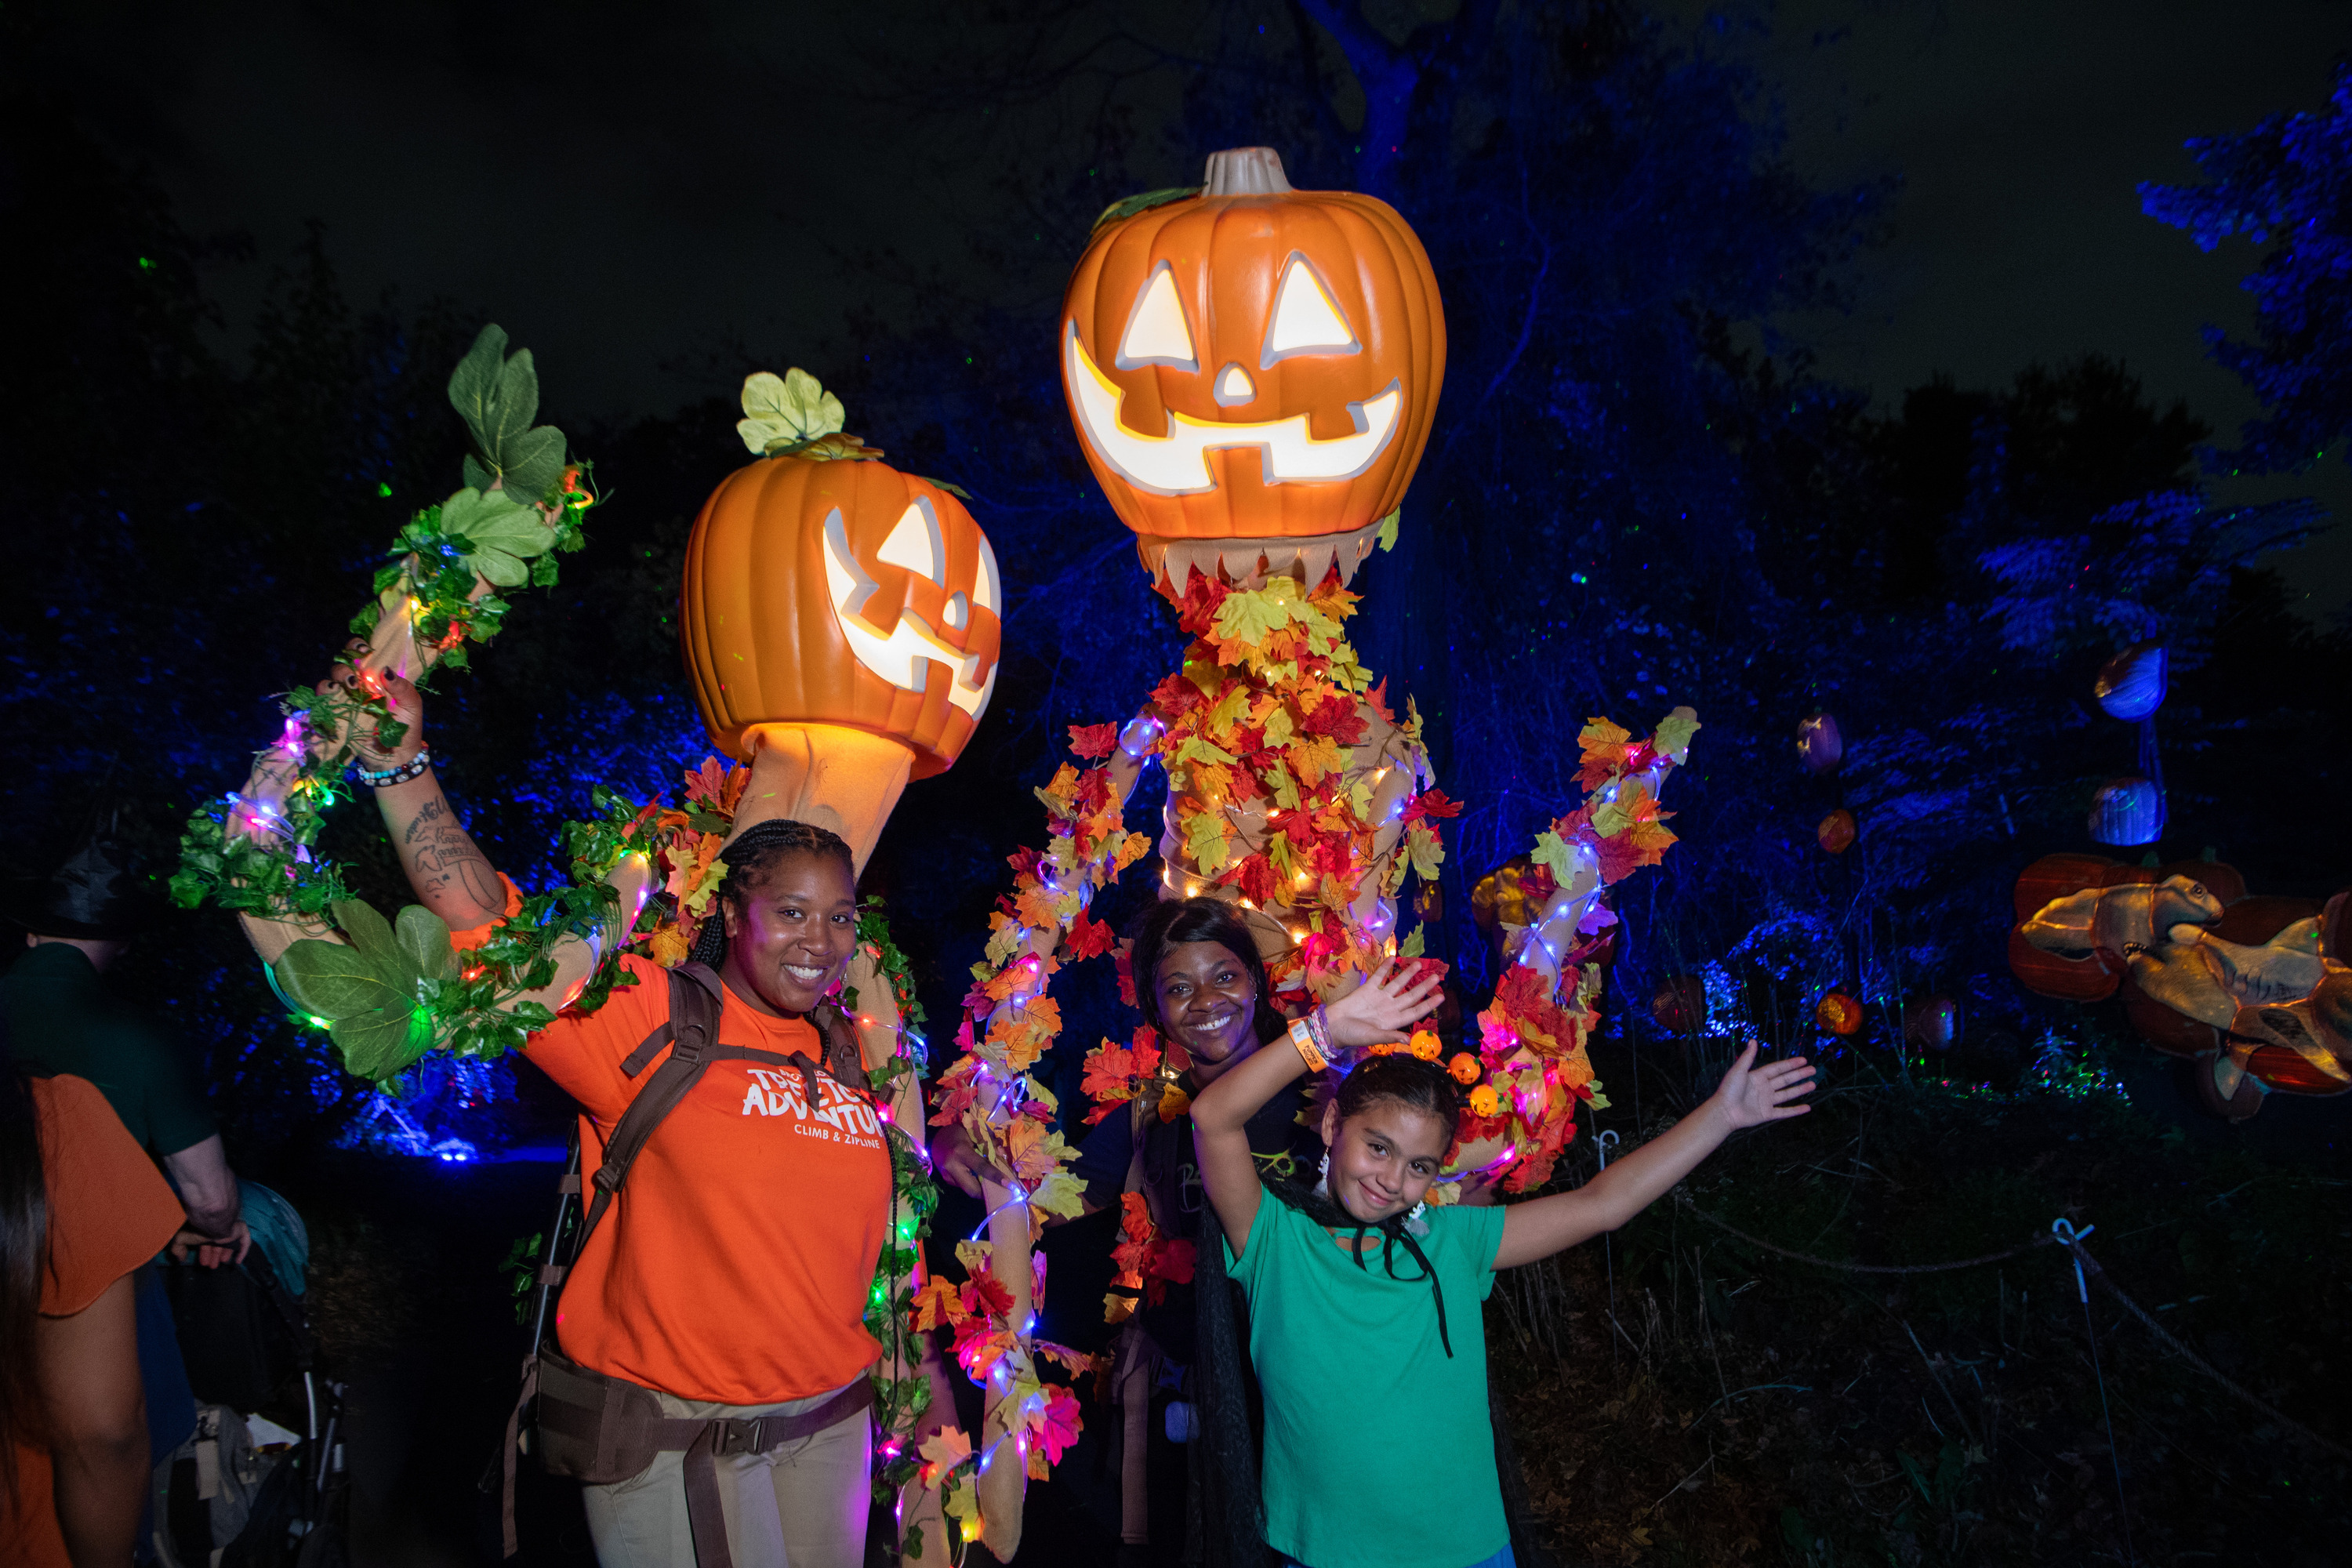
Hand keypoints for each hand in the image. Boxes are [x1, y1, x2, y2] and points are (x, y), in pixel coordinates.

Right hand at [170, 1220, 251, 1269]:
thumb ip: (178, 1248)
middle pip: (217, 1243)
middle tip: (211, 1266)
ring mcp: (230, 1228)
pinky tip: (238, 1261)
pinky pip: (245, 1241)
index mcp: (205, 1227)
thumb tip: (180, 1258)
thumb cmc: (197, 1229)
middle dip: (214, 1255)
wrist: (213, 1220)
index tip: (203, 1263)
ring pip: (229, 1243)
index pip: (205, 1241)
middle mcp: (217, 1227)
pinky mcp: (241, 1229)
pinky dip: (242, 1251)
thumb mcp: (181, 1239)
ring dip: (225, 1254)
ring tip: (219, 1264)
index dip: (204, 1253)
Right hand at [322, 641, 424, 768]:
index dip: (358, 647)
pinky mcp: (335, 716)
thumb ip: (403, 687)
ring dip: (334, 680)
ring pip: (328, 682)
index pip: (362, 655)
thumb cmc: (406, 729)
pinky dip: (323, 698)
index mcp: (376, 679)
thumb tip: (386, 669)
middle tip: (356, 676)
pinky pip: (322, 703)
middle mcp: (358, 687)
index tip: (364, 649)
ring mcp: (345, 701)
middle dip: (344, 666)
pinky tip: (333, 698)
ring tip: (348, 687)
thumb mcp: (412, 706)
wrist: (395, 757)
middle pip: (341, 666)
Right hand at [930, 1118, 1001, 1198]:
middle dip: (987, 1193)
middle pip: (972, 1189)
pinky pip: (963, 1186)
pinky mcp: (946, 1180)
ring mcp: (947, 1176)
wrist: (936, 1138)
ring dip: (981, 1189)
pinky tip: (979, 1179)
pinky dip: (974, 1184)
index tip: (1008, 1184)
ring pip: (968, 1190)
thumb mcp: (974, 1135)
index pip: (981, 1167)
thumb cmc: (958, 1133)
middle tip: (1000, 1191)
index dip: (995, 1176)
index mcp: (960, 1152)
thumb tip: (1002, 1155)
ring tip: (992, 1185)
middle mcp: (952, 1166)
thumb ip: (988, 1146)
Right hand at [1323, 958, 1447, 1049]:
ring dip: (1408, 974)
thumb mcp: (1372, 1037)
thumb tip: (1409, 1040)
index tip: (1441, 997)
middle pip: (1411, 995)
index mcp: (1393, 1021)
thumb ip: (1390, 1037)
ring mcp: (1379, 997)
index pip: (1415, 1011)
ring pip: (1397, 983)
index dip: (1428, 1004)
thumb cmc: (1353, 1035)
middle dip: (1424, 987)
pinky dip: (1385, 968)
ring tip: (1419, 964)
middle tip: (1436, 976)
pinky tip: (1393, 958)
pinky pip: (1379, 977)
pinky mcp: (1367, 989)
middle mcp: (1389, 1008)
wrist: (1332, 1026)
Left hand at [1711, 1042, 1814, 1129]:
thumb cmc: (1729, 1089)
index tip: (1803, 1060)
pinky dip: (1796, 1110)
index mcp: (1758, 1077)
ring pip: (1787, 1095)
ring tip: (1813, 1084)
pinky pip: (1784, 1112)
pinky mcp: (1767, 1114)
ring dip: (1800, 1089)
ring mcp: (1766, 1101)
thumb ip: (1748, 1057)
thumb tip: (1753, 1040)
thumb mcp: (1738, 1070)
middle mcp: (1764, 1088)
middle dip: (1799, 1075)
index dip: (1790, 1064)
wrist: (1724, 1111)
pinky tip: (1807, 1107)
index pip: (1778, 1069)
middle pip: (1785, 1080)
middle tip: (1813, 1070)